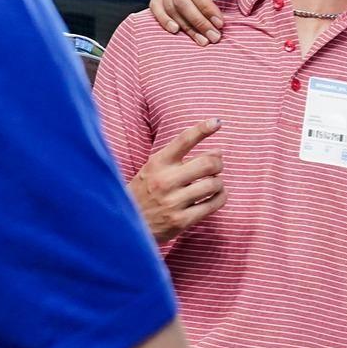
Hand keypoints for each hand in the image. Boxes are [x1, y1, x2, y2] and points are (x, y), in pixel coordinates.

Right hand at [129, 119, 226, 242]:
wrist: (126, 225)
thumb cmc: (144, 192)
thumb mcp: (153, 169)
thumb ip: (180, 158)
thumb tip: (218, 151)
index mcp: (157, 163)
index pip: (183, 140)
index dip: (203, 129)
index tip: (217, 122)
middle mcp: (165, 180)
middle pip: (208, 163)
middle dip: (218, 163)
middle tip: (216, 166)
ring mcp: (173, 202)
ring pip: (214, 184)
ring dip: (219, 182)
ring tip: (213, 183)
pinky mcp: (181, 221)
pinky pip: (214, 204)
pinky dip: (221, 197)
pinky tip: (216, 195)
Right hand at [150, 0, 251, 44]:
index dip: (206, 8)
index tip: (220, 24)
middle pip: (181, 0)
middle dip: (198, 22)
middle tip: (214, 37)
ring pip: (170, 7)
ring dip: (186, 27)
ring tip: (204, 40)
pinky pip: (156, 7)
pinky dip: (163, 20)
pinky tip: (176, 31)